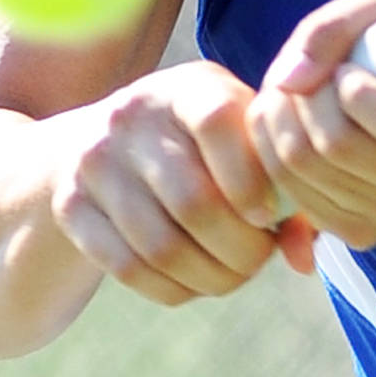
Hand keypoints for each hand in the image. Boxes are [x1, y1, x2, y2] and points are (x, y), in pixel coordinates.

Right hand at [45, 60, 315, 306]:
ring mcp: (95, 161)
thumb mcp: (242, 140)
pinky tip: (194, 282)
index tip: (270, 216)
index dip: (251, 182)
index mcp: (189, 87)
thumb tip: (304, 259)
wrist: (105, 141)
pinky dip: (172, 289)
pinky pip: (128, 269)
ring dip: (210, 277)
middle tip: (258, 260)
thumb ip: (284, 188)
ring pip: (161, 246)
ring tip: (232, 275)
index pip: (217, 123)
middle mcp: (134, 115)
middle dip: (241, 250)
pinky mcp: (71, 206)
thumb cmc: (204, 147)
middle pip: (193, 202)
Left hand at [248, 0, 375, 247]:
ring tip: (294, 94)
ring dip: (280, 120)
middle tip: (309, 76)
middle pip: (339, 147)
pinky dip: (273, 153)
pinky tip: (288, 126)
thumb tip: (289, 80)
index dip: (356, 92)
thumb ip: (339, 27)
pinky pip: (294, 196)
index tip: (348, 69)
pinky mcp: (363, 234)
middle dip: (306, 99)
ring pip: (306, 170)